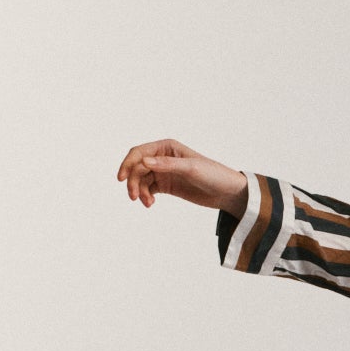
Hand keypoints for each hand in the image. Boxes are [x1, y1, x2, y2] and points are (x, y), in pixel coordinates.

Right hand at [117, 139, 248, 212]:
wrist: (227, 192)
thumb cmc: (213, 175)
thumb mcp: (191, 169)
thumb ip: (167, 165)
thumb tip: (144, 161)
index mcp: (166, 146)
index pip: (139, 153)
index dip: (128, 164)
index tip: (122, 179)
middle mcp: (162, 157)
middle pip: (137, 167)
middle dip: (132, 181)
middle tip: (134, 196)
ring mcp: (164, 172)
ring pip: (141, 180)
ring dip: (139, 191)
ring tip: (146, 203)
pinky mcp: (166, 185)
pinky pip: (148, 189)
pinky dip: (145, 196)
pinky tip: (150, 204)